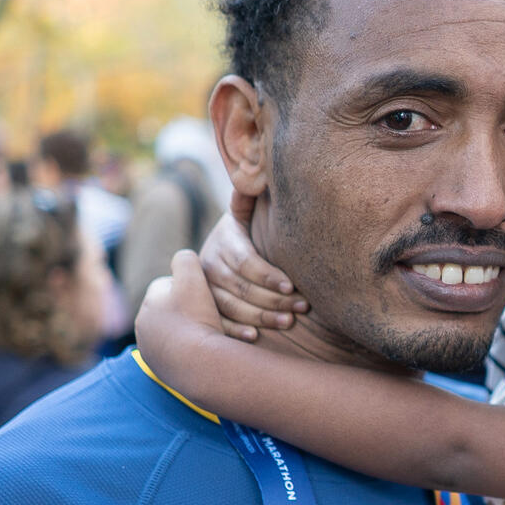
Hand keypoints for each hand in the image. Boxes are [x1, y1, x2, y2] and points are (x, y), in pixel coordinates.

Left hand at [134, 250, 227, 391]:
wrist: (199, 366)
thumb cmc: (197, 319)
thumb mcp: (193, 278)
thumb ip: (186, 259)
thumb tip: (183, 257)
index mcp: (149, 301)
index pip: (171, 284)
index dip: (194, 287)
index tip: (210, 296)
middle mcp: (143, 326)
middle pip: (174, 310)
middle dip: (193, 311)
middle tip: (217, 316)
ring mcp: (151, 351)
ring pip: (176, 334)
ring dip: (192, 333)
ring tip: (216, 335)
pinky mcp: (161, 371)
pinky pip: (179, 355)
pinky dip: (191, 352)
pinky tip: (208, 352)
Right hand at [199, 194, 306, 339]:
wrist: (219, 253)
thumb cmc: (247, 234)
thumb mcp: (247, 215)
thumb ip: (251, 199)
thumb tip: (257, 167)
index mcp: (224, 241)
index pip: (246, 261)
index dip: (268, 275)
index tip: (292, 285)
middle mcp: (209, 265)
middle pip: (241, 287)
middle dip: (274, 299)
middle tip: (301, 307)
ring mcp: (204, 288)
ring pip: (230, 306)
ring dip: (261, 317)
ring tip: (289, 322)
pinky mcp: (203, 308)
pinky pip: (216, 322)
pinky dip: (234, 330)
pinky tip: (254, 336)